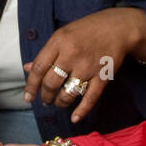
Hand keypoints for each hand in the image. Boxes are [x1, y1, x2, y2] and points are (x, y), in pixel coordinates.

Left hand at [22, 8, 145, 121]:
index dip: (31, 85)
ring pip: (68, 93)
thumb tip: (27, 68)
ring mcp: (88, 66)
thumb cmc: (87, 30)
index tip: (28, 97)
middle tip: (46, 100)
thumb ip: (46, 53)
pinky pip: (90, 97)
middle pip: (51, 82)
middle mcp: (72, 54)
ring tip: (59, 103)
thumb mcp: (63, 35)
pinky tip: (75, 118)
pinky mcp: (103, 75)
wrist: (118, 27)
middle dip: (46, 96)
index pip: (39, 67)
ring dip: (61, 102)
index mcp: (59, 41)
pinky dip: (82, 110)